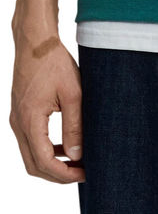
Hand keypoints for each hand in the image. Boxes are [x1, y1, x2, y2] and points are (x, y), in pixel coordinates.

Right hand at [10, 25, 84, 183]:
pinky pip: (29, 140)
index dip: (64, 174)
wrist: (35, 40)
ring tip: (75, 161)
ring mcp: (16, 118)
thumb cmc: (53, 61)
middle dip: (57, 175)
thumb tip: (76, 155)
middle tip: (81, 172)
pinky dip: (45, 149)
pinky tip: (64, 145)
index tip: (84, 173)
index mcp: (30, 120)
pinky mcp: (19, 112)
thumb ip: (74, 125)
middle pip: (34, 165)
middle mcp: (18, 123)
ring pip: (30, 155)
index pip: (44, 162)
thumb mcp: (72, 92)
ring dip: (51, 163)